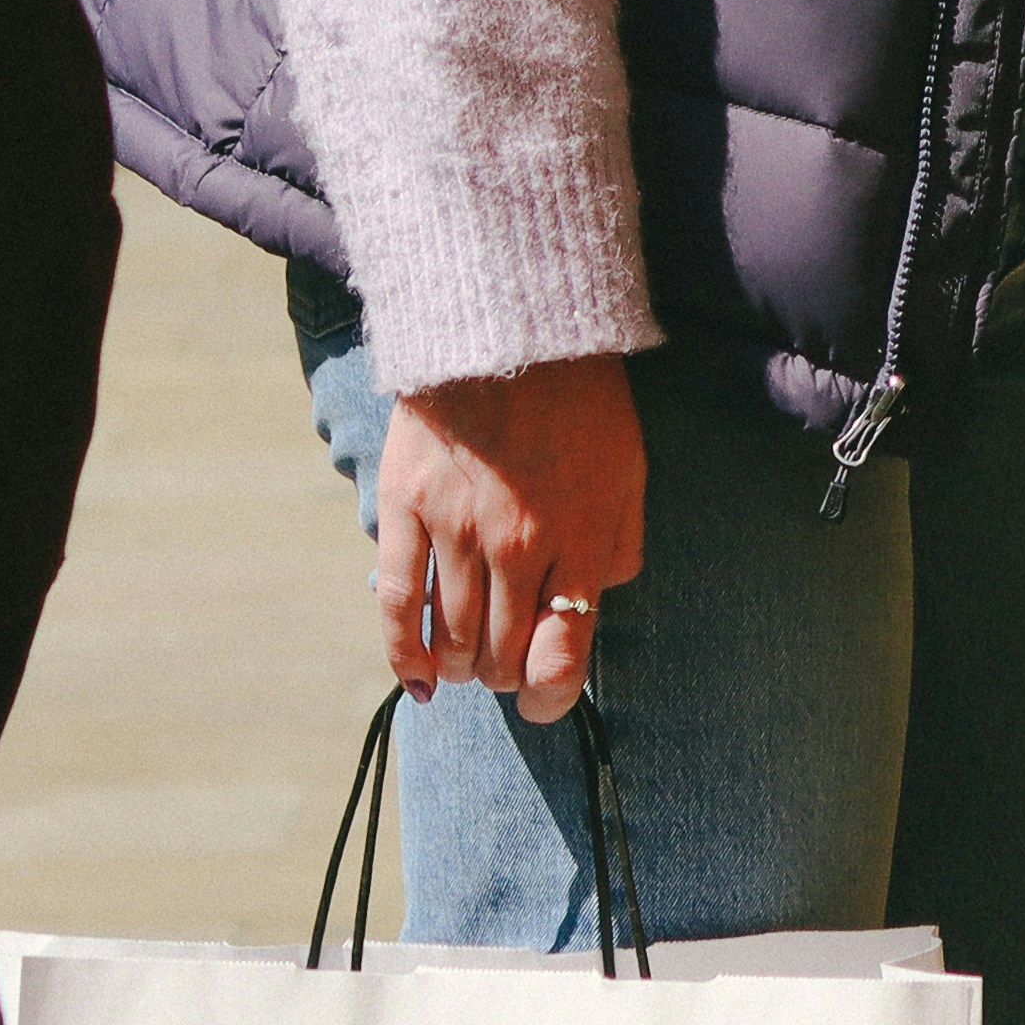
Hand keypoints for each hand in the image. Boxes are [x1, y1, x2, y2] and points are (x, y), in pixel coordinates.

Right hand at [371, 351, 644, 723]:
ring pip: (449, 637)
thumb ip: (620, 545)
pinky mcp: (405, 508)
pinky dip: (401, 650)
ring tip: (465, 664)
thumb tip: (600, 600)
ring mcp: (456, 530)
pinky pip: (394, 601)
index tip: (544, 698)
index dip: (552, 695)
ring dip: (459, 665)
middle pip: (499, 656)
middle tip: (504, 664)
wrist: (512, 326)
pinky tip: (415, 676)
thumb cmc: (581, 400)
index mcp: (580, 539)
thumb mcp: (630, 471)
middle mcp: (518, 546)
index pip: (562, 654)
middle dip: (503, 674)